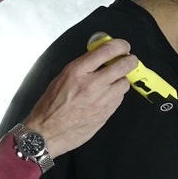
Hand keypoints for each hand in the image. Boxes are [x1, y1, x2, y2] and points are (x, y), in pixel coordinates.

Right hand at [21, 37, 135, 156]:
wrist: (46, 133)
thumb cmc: (49, 106)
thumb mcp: (61, 78)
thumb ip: (82, 68)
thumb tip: (98, 58)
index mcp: (77, 71)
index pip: (107, 51)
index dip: (120, 45)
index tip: (123, 46)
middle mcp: (92, 84)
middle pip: (123, 66)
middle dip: (130, 60)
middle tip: (130, 60)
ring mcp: (101, 100)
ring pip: (124, 83)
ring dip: (121, 80)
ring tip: (114, 81)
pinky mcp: (105, 114)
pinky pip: (119, 99)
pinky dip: (116, 94)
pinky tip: (108, 96)